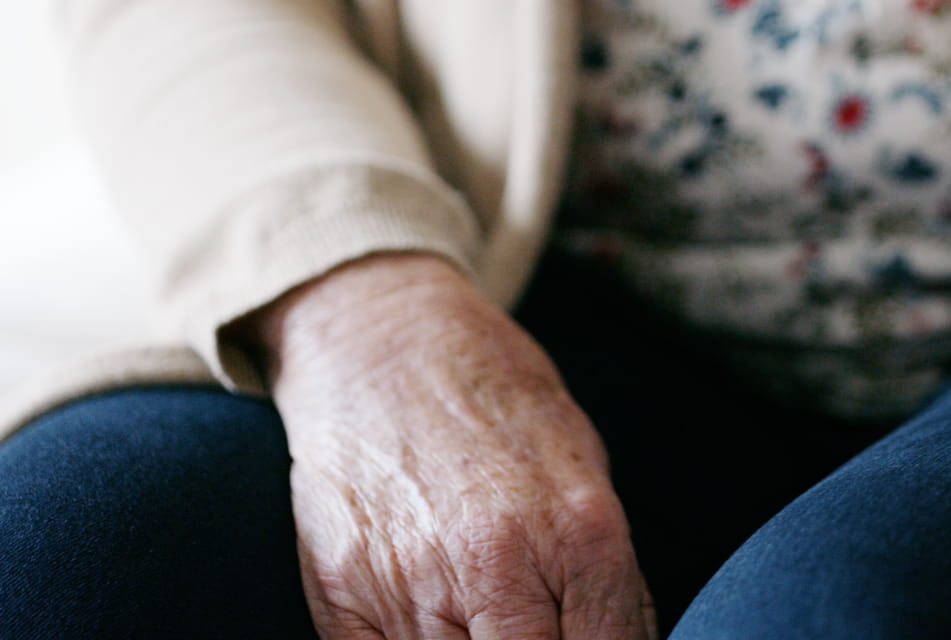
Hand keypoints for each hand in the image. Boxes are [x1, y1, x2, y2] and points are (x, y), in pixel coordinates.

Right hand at [239, 254, 655, 638]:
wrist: (381, 342)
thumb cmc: (495, 399)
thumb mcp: (585, 467)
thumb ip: (606, 571)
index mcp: (580, 534)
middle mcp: (499, 567)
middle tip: (540, 628)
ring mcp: (414, 590)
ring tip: (488, 618)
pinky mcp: (342, 601)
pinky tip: (438, 627)